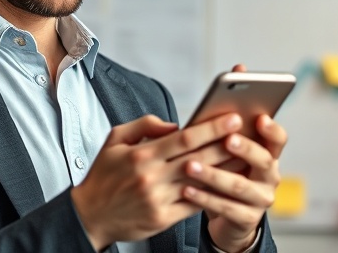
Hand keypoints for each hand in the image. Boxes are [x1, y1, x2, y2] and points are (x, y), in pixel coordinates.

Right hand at [71, 113, 241, 249]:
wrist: (89, 216)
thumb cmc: (103, 176)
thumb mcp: (114, 140)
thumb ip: (144, 125)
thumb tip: (173, 124)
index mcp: (142, 155)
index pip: (185, 138)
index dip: (212, 128)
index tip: (233, 119)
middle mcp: (152, 177)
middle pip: (198, 159)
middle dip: (227, 145)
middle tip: (249, 134)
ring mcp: (158, 199)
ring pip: (200, 182)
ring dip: (226, 170)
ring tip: (247, 159)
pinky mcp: (162, 218)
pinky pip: (193, 204)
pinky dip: (212, 194)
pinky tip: (227, 185)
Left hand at [184, 64, 288, 252]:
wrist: (228, 215)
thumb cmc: (225, 167)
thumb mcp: (228, 142)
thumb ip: (233, 109)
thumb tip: (239, 68)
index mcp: (268, 153)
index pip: (279, 139)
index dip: (272, 129)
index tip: (260, 118)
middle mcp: (270, 176)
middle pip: (263, 160)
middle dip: (245, 149)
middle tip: (227, 139)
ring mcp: (260, 199)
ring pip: (240, 186)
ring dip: (214, 174)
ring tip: (191, 164)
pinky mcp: (246, 219)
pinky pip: (225, 208)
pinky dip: (204, 198)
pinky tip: (186, 189)